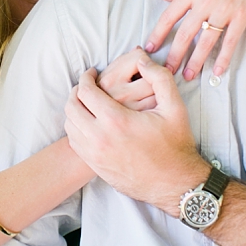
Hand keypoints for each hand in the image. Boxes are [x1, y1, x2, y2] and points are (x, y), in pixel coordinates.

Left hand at [65, 58, 207, 215]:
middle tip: (86, 85)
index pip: (85, 91)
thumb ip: (160, 77)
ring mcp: (95, 155)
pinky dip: (76, 128)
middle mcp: (100, 139)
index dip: (86, 77)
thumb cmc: (176, 145)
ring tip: (86, 102)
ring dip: (73, 110)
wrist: (176, 184)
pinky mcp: (96, 167)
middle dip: (76, 91)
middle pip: (71, 107)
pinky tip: (88, 122)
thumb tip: (142, 60)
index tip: (92, 72)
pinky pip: (75, 143)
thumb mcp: (175, 107)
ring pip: (69, 126)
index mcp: (116, 121)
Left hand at [143, 0, 245, 80]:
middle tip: (166, 71)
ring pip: (206, 41)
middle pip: (185, 34)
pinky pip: (230, 41)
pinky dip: (224, 58)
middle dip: (174, 55)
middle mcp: (205, 1)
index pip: (169, 16)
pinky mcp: (243, 15)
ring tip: (188, 76)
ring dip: (196, 61)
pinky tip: (218, 71)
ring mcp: (225, 9)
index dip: (158, 34)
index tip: (149, 48)